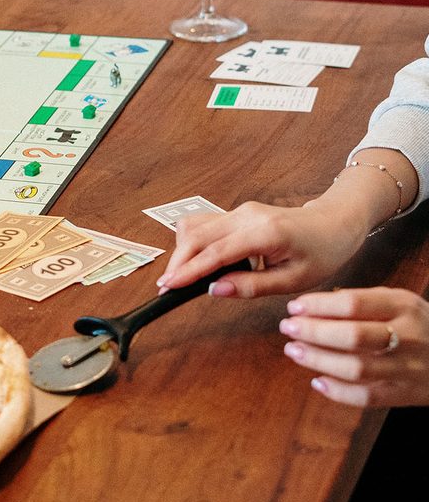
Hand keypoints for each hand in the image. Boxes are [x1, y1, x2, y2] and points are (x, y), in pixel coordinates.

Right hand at [156, 201, 366, 298]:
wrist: (334, 223)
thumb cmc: (322, 252)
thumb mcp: (294, 280)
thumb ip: (252, 286)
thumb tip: (215, 290)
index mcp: (265, 232)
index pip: (216, 251)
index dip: (190, 269)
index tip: (170, 285)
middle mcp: (246, 215)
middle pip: (196, 234)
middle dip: (178, 261)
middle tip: (168, 286)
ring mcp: (239, 210)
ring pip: (195, 225)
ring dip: (184, 250)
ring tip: (186, 276)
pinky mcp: (236, 212)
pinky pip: (204, 224)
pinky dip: (194, 243)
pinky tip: (201, 262)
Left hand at [279, 287, 428, 406]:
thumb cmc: (418, 324)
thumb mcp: (399, 301)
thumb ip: (361, 300)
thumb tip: (313, 305)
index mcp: (404, 307)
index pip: (353, 303)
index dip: (318, 306)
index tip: (294, 307)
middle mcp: (408, 338)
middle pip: (353, 336)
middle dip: (313, 332)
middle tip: (288, 328)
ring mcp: (408, 369)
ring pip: (357, 368)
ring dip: (318, 360)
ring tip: (293, 350)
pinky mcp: (406, 395)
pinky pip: (368, 398)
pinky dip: (339, 392)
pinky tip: (317, 381)